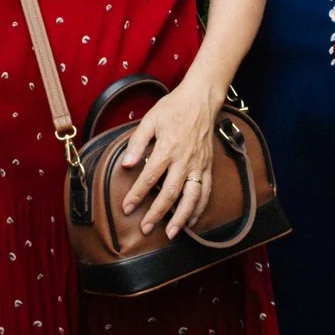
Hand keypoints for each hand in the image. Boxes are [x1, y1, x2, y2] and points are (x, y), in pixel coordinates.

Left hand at [117, 80, 222, 240]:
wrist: (201, 101)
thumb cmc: (173, 108)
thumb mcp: (150, 120)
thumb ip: (137, 142)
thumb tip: (125, 164)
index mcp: (167, 148)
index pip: (149, 177)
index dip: (136, 195)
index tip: (127, 208)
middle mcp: (184, 160)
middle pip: (170, 193)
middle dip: (157, 213)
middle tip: (145, 228)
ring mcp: (198, 166)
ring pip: (191, 197)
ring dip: (181, 218)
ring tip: (171, 233)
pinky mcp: (208, 167)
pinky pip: (205, 192)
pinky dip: (200, 209)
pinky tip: (192, 221)